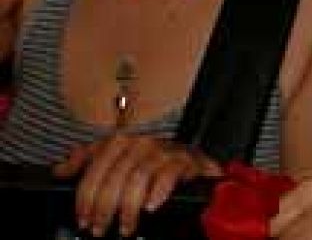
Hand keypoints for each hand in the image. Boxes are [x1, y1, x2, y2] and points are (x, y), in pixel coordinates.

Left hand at [54, 136, 220, 237]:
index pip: (95, 170)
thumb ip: (86, 161)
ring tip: (124, 228)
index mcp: (119, 142)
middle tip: (100, 229)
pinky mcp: (183, 161)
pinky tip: (150, 208)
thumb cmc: (149, 162)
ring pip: (138, 179)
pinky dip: (157, 193)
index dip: (86, 198)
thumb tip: (59, 171)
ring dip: (128, 208)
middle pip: (115, 177)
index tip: (82, 219)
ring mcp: (162, 151)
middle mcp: (139, 143)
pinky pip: (167, 176)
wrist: (191, 159)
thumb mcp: (114, 158)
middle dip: (104, 208)